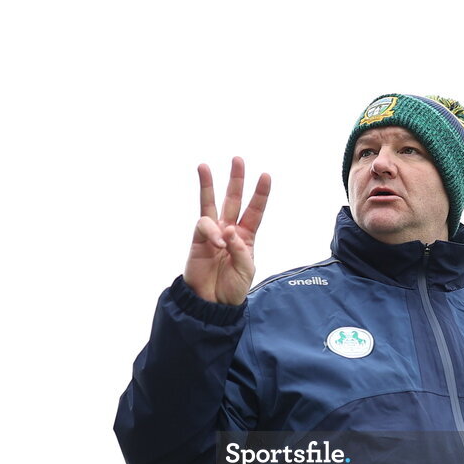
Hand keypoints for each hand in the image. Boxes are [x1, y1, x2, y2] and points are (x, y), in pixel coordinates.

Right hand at [183, 157, 270, 305]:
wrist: (211, 303)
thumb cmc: (231, 288)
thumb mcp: (246, 270)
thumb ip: (240, 250)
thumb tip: (228, 230)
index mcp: (245, 236)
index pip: (254, 211)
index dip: (260, 194)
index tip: (265, 176)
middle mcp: (228, 230)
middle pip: (232, 199)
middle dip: (235, 179)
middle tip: (237, 159)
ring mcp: (212, 233)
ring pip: (210, 204)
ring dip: (208, 185)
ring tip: (203, 166)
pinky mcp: (197, 240)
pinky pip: (204, 226)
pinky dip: (213, 232)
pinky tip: (218, 243)